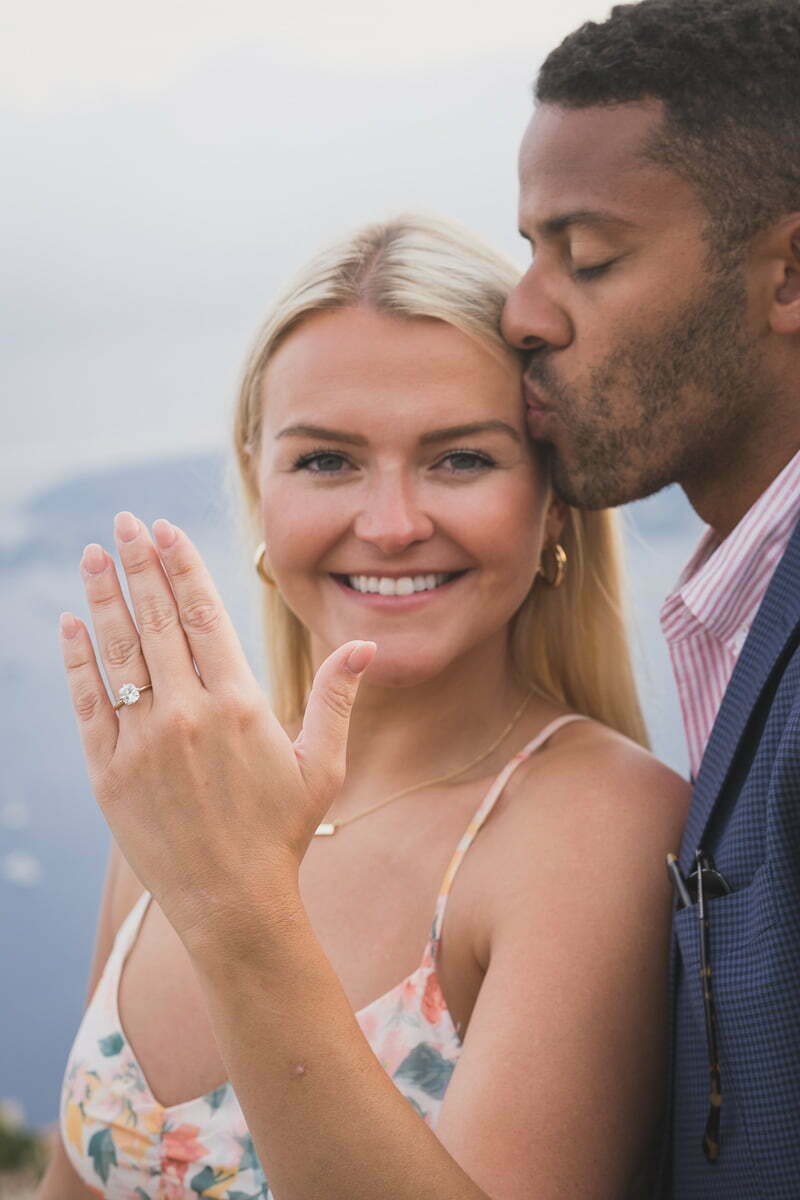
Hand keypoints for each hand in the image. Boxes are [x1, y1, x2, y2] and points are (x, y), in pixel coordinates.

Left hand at [58, 510, 375, 953]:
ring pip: (119, 654)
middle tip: (123, 522)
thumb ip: (337, 697)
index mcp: (239, 704)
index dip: (182, 567)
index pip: (203, 616)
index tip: (166, 530)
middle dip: (138, 565)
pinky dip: (79, 661)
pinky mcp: (109, 772)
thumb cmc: (283, 832)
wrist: (231, 902)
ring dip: (104, 599)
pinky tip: (72, 625)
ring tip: (94, 555)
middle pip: (157, 621)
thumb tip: (366, 646)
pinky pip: (89, 703)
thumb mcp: (322, 763)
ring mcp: (142, 742)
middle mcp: (186, 714)